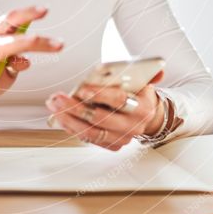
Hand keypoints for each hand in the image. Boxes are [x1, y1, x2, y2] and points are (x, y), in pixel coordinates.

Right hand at [0, 6, 63, 123]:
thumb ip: (17, 63)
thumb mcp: (7, 72)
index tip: (44, 10)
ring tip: (44, 41)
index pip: (14, 19)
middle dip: (28, 15)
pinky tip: (23, 62)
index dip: (28, 13)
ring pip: (10, 41)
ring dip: (30, 42)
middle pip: (11, 21)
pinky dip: (13, 60)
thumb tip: (26, 60)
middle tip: (44, 10)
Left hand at [44, 70, 164, 150]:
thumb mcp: (145, 81)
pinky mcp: (112, 145)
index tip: (81, 89)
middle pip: (101, 118)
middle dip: (76, 108)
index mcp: (142, 107)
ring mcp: (122, 138)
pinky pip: (88, 139)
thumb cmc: (139, 94)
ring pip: (91, 132)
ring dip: (68, 120)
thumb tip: (158, 68)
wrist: (148, 116)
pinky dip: (72, 128)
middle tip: (57, 98)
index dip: (99, 94)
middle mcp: (132, 125)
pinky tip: (59, 117)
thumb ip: (150, 73)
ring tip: (54, 106)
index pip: (119, 100)